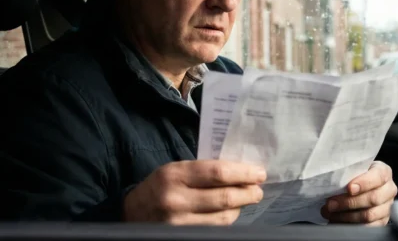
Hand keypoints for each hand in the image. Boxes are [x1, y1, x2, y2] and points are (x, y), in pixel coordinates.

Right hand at [123, 160, 266, 224]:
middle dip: (249, 192)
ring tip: (246, 198)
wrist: (133, 213)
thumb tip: (243, 171)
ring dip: (241, 207)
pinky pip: (216, 228)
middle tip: (258, 190)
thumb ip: (206, 169)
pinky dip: (228, 219)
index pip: (219, 173)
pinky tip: (231, 211)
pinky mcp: (183, 235)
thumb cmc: (161, 186)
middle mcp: (176, 199)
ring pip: (225, 217)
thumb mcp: (177, 170)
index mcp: (175, 174)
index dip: (244, 173)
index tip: (259, 173)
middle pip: (226, 197)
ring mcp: (179, 222)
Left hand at [322, 161, 396, 225]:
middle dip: (349, 202)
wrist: (361, 187)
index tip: (349, 188)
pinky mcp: (382, 221)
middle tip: (331, 204)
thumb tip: (334, 182)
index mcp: (384, 172)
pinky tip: (339, 221)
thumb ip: (349, 174)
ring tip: (331, 213)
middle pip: (373, 198)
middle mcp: (389, 189)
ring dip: (347, 216)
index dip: (364, 183)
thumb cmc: (355, 177)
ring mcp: (387, 207)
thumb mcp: (354, 170)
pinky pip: (369, 227)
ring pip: (369, 215)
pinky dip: (352, 225)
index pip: (378, 177)